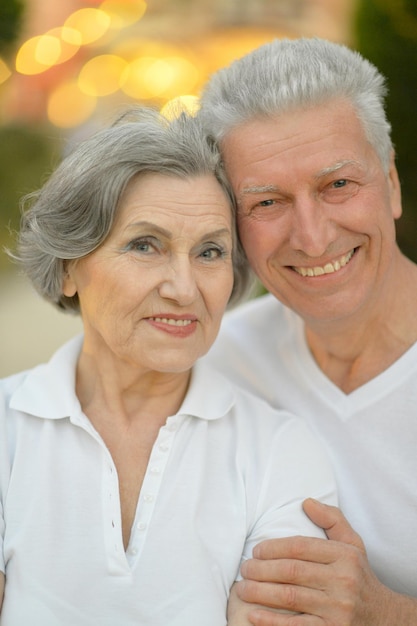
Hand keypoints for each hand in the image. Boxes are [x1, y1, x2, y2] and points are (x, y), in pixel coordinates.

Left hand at [236, 499, 416, 624]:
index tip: (256, 550)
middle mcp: (343, 581)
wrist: (386, 619)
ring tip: (243, 589)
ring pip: (289, 597)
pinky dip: (271, 621)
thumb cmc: (359, 576)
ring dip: (260, 592)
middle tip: (244, 569)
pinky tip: (253, 615)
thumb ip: (332, 519)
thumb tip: (306, 502)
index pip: (300, 547)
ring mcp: (337, 609)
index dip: (273, 547)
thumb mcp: (353, 544)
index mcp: (345, 556)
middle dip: (261, 570)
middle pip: (291, 571)